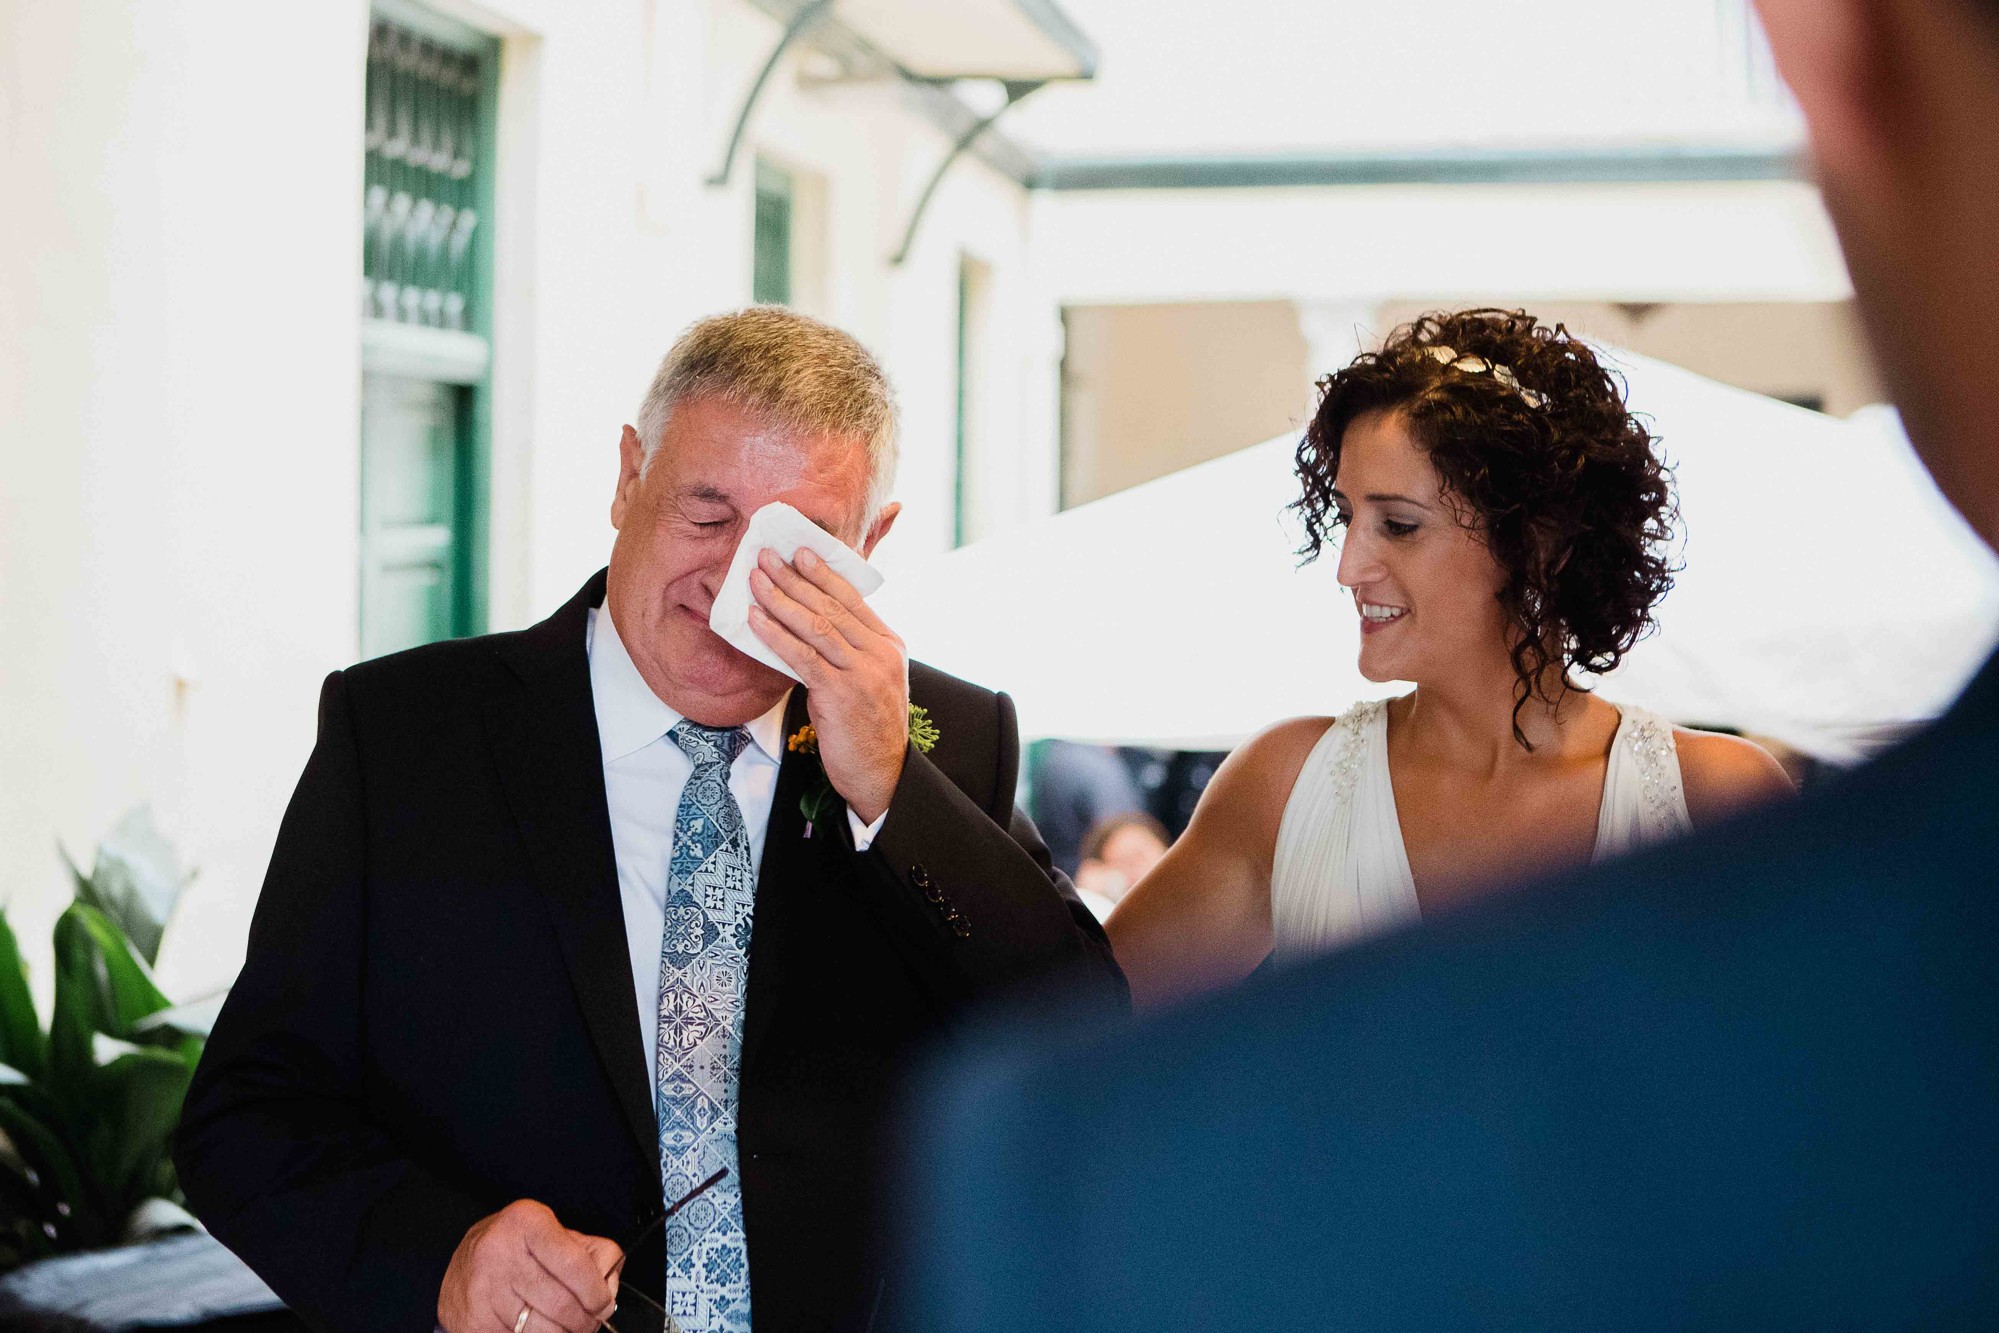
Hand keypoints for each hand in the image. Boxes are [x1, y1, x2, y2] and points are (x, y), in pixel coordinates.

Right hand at [438, 1200, 621, 1332]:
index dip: (596, 1292)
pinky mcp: (473, 1318)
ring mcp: (483, 1287)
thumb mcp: (556, 1235)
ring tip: (564, 1327)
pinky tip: (534, 1327)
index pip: (574, 1264)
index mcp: (527, 1221)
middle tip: (588, 1322)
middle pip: (560, 1303)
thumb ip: (593, 1254)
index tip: (603, 1304)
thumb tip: (609, 1288)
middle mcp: (500, 1251)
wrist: (464, 1262)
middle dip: (583, 1321)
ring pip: (540, 1329)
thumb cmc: (520, 1248)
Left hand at [748, 546, 908, 822]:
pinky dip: (776, 635)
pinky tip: (755, 620)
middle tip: (766, 555)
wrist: (882, 775)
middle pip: (831, 606)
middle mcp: (879, 654)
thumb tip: (803, 628)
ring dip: (780, 599)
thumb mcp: (866, 682)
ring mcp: (862, 673)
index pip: (853, 599)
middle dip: (795, 578)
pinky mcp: (841, 694)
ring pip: (816, 626)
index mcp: (889, 645)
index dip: (824, 573)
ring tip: (755, 579)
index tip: (800, 551)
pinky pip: (802, 657)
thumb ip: (845, 653)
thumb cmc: (867, 729)